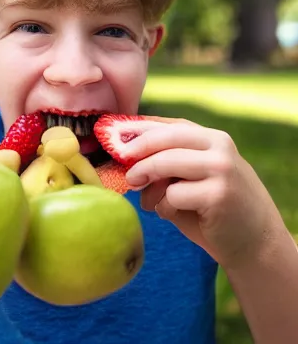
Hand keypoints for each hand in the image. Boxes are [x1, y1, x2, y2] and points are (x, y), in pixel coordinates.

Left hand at [124, 119, 284, 268]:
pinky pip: (173, 194)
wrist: (254, 241)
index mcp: (211, 137)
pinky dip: (163, 206)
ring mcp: (221, 168)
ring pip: (165, 163)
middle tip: (122, 165)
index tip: (113, 138)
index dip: (138, 130)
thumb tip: (123, 150)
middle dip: (136, 150)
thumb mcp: (191, 176)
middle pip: (164, 138)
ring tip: (144, 197)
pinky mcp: (219, 194)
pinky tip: (169, 213)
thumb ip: (167, 160)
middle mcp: (219, 146)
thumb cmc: (211, 205)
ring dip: (146, 181)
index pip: (168, 125)